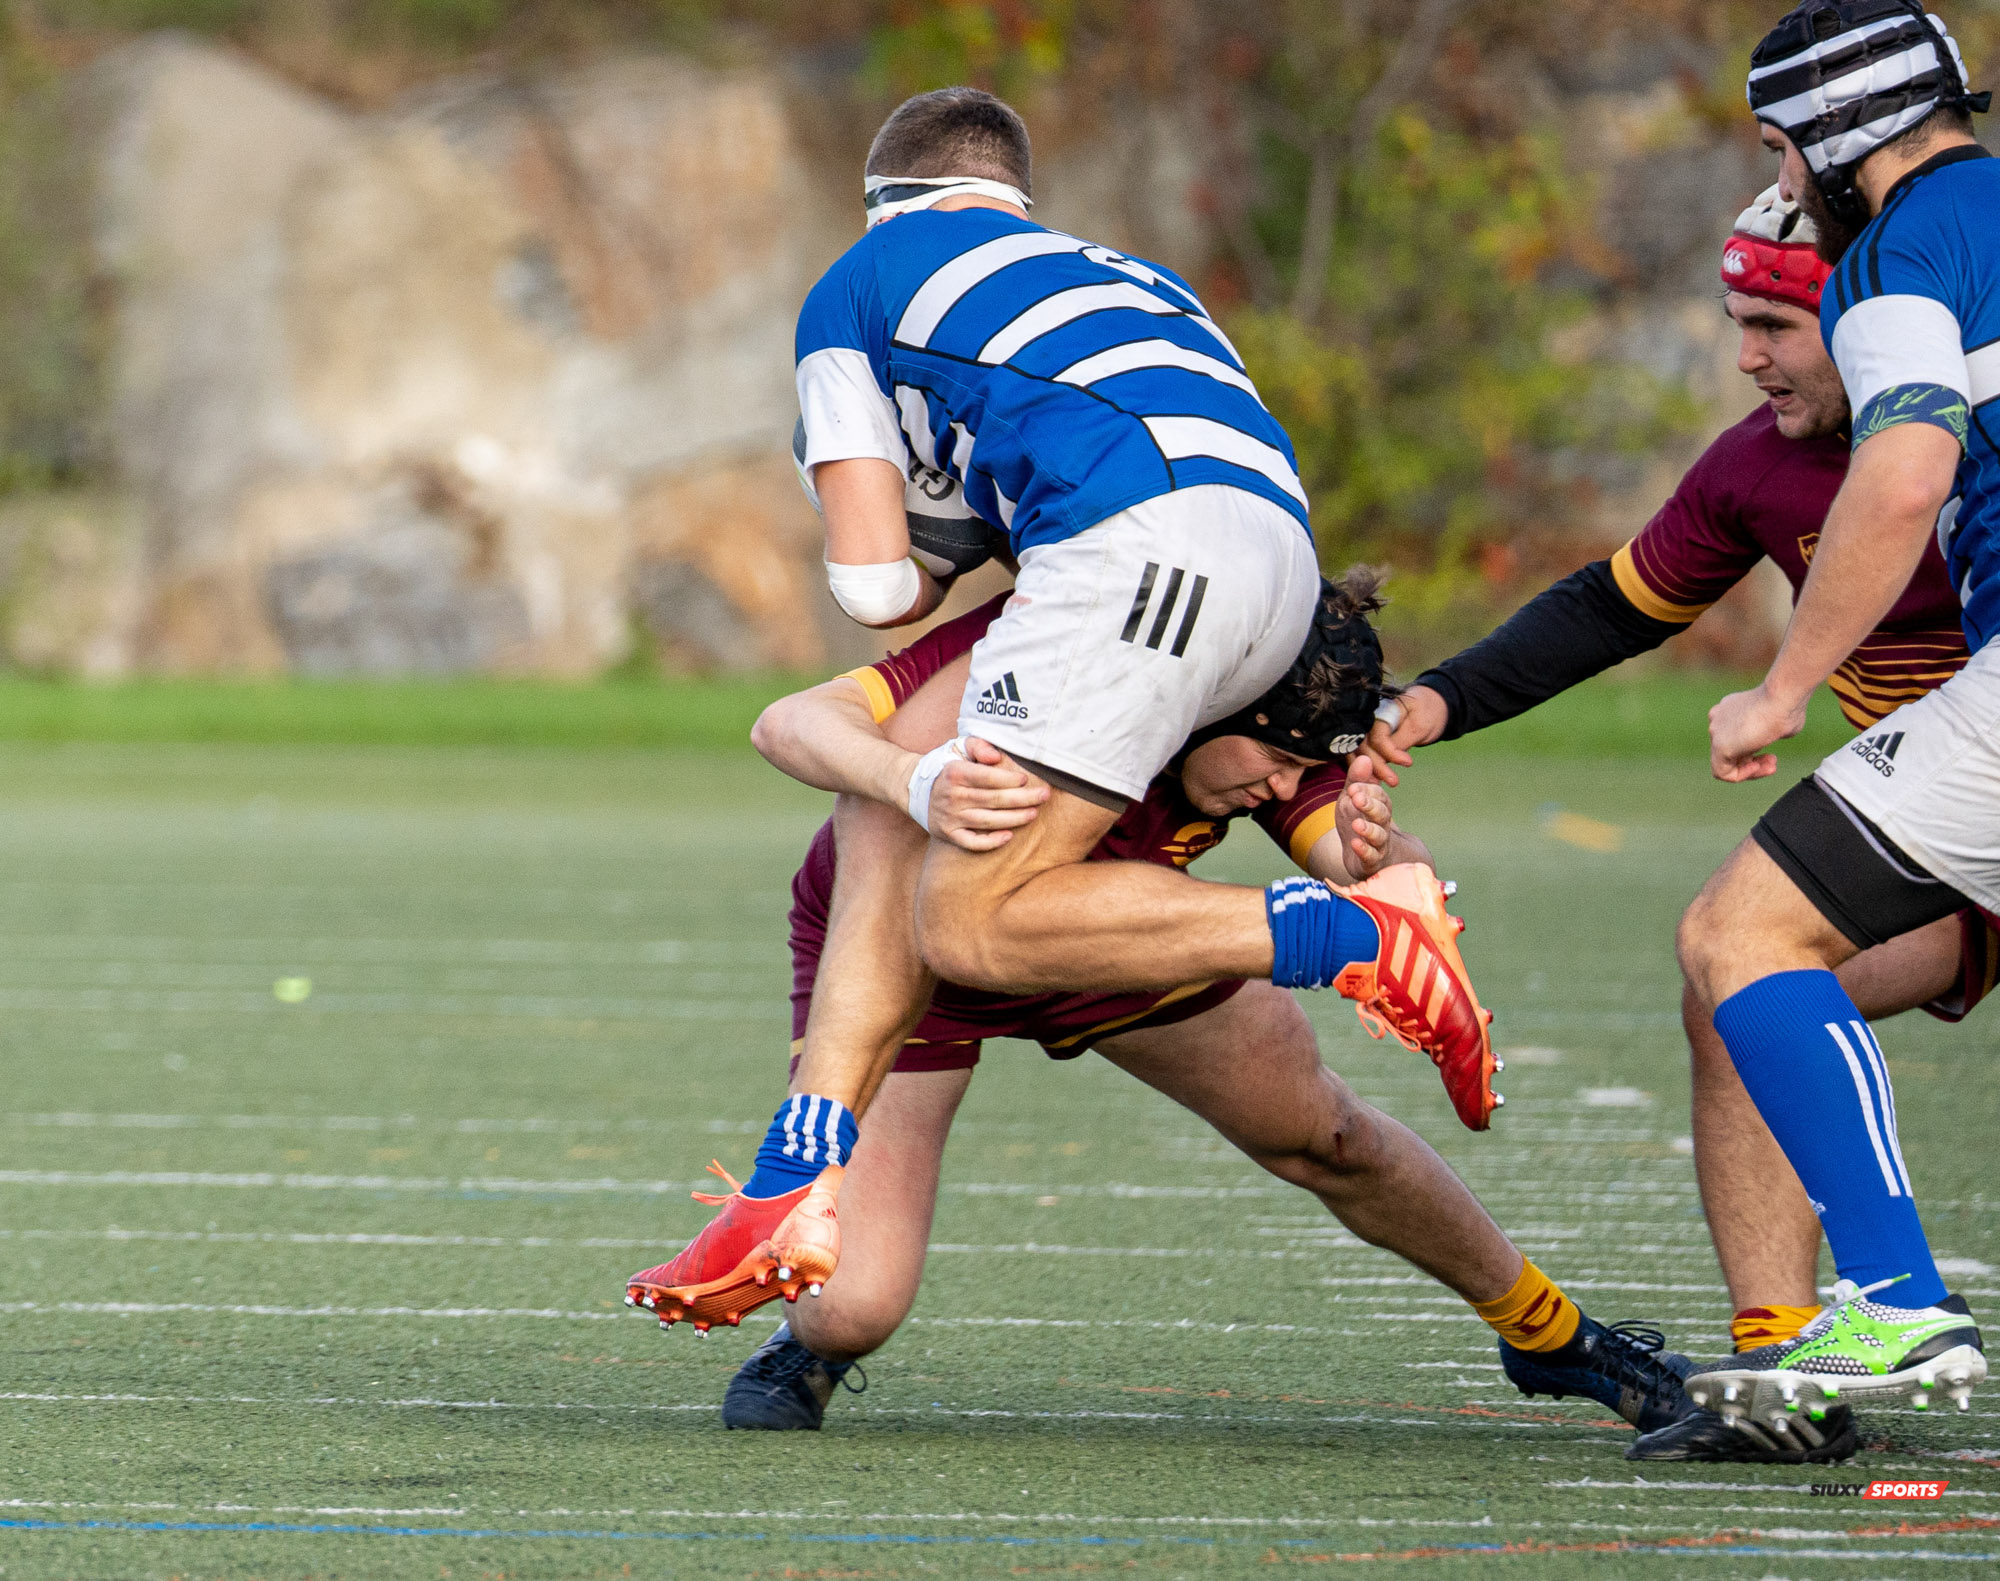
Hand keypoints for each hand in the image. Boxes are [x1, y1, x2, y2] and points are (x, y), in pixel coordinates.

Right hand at [929, 737, 1048, 850]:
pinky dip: (990, 842)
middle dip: (1022, 798)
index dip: (1009, 779)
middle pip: (993, 800)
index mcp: (955, 773)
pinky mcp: (948, 834)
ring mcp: (950, 817)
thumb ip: (978, 746)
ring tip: (1033, 813)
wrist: (916, 790)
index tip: (1027, 779)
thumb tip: (996, 757)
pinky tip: (1009, 836)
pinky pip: (972, 843)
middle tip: (1044, 796)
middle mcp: (952, 796)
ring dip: (1013, 819)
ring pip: (987, 821)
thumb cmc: (947, 767)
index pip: (987, 778)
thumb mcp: (958, 748)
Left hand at [1335, 755, 1395, 879]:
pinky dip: (1364, 850)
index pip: (1378, 796)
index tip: (1353, 787)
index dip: (1366, 791)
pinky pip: (1371, 856)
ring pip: (1379, 836)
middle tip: (1356, 798)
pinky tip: (1355, 844)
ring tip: (1357, 824)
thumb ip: (1356, 781)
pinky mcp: (1372, 862)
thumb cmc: (1360, 823)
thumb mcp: (1353, 801)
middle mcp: (1382, 824)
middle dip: (1370, 805)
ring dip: (1368, 829)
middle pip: (1381, 813)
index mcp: (1379, 807)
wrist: (1372, 858)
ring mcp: (1379, 844)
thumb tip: (1364, 757)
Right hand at [1361, 685, 1446, 786]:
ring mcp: (1365, 728)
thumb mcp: (1418, 726)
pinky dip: (1368, 767)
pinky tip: (1376, 779)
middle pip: (1363, 745)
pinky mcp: (1368, 738)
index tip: (1408, 763)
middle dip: (1377, 766)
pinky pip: (1361, 754)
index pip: (1377, 735)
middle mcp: (1367, 718)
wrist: (1430, 705)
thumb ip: (1401, 741)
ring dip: (1369, 770)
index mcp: (1381, 709)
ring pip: (1358, 752)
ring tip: (1383, 784)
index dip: (1390, 752)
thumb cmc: (1426, 711)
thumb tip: (1385, 760)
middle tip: (1394, 781)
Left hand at [1708, 684, 1806, 782]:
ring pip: (1725, 763)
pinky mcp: (1719, 745)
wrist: (1782, 697)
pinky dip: (1741, 775)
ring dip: (1750, 771)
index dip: (1755, 753)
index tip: (1773, 756)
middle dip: (1754, 761)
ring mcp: (1716, 732)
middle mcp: (1718, 720)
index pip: (1736, 740)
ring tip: (1771, 767)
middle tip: (1773, 762)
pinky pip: (1722, 772)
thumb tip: (1774, 734)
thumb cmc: (1787, 706)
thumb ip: (1770, 731)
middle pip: (1731, 751)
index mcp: (1730, 711)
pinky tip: (1757, 767)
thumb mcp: (1778, 721)